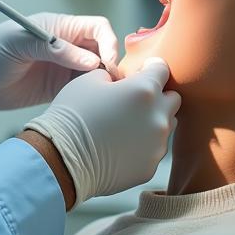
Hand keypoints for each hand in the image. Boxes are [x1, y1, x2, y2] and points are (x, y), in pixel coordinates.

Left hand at [0, 13, 119, 119]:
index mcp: (57, 27)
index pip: (96, 27)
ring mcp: (64, 67)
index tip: (107, 62)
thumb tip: (91, 60)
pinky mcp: (59, 88)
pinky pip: (85, 90)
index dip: (108, 42)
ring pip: (97, 72)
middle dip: (112, 64)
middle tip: (112, 84)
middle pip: (102, 50)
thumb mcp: (16, 44)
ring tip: (104, 98)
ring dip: (104, 82)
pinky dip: (92, 96)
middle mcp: (66, 45)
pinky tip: (90, 106)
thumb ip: (51, 47)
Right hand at [24, 58, 180, 207]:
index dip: (151, 67)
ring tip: (127, 125)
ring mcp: (156, 144)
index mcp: (144, 90)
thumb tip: (121, 82)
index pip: (162, 69)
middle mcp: (157, 117)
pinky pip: (154, 149)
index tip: (142, 71)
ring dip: (153, 120)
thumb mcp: (90, 80)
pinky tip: (121, 145)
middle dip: (158, 95)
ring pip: (167, 125)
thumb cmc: (73, 115)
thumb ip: (115, 76)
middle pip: (173, 99)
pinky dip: (143, 144)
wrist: (62, 159)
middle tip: (135, 100)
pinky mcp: (150, 167)